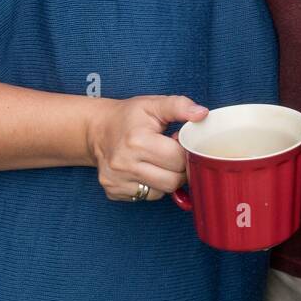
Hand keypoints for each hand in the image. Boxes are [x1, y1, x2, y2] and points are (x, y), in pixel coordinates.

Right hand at [86, 94, 208, 201]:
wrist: (98, 129)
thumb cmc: (129, 116)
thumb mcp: (154, 104)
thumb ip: (180, 106)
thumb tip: (202, 114)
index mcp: (137, 141)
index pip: (178, 159)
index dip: (185, 151)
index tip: (178, 142)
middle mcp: (124, 164)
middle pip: (172, 181)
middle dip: (179, 168)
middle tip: (172, 154)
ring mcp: (116, 180)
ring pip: (161, 192)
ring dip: (166, 178)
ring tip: (159, 161)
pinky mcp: (113, 191)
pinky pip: (145, 197)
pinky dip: (152, 186)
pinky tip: (145, 170)